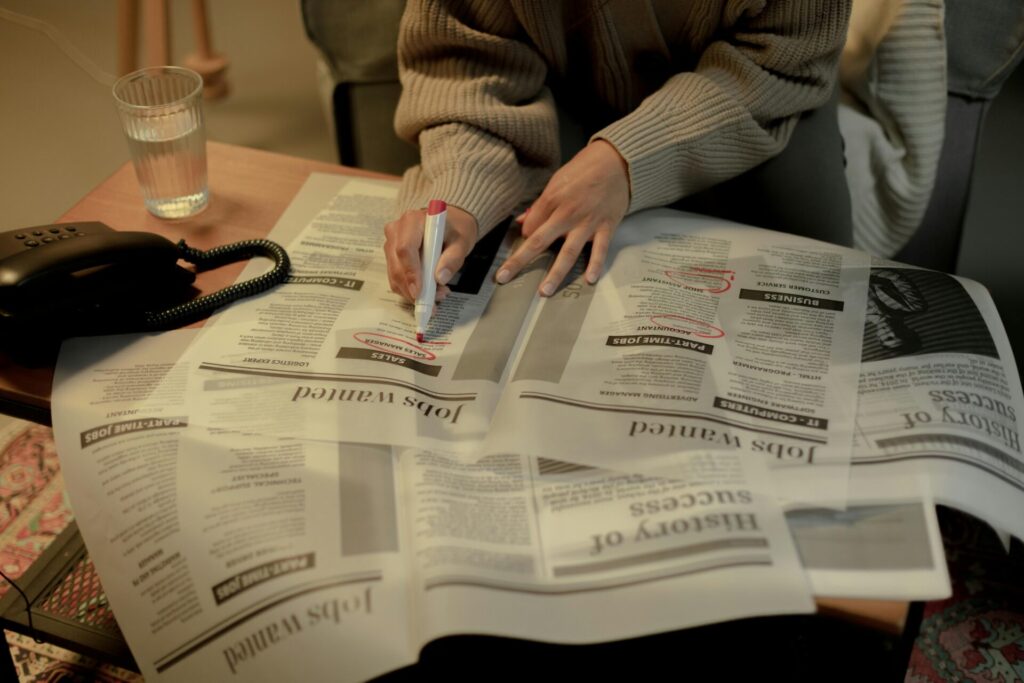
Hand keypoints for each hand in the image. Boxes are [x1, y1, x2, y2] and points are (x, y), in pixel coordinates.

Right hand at [383, 204, 477, 302]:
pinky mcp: (392, 256)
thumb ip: (453, 259)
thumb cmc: (455, 229)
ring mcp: (391, 243)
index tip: (419, 292)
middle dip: (413, 288)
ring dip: (413, 292)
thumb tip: (440, 278)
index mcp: (412, 221)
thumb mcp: (462, 242)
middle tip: (434, 301)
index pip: (405, 249)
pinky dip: (410, 289)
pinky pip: (396, 277)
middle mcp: (396, 231)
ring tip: (438, 294)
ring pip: (395, 275)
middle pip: (397, 265)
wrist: (448, 223)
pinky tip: (429, 290)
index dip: (411, 272)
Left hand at [496, 139, 628, 295]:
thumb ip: (540, 205)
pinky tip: (589, 280)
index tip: (525, 242)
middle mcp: (567, 214)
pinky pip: (600, 250)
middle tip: (504, 277)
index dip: (525, 237)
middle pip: (539, 242)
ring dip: (556, 273)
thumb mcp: (557, 181)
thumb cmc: (584, 170)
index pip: (530, 227)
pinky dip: (595, 265)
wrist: (616, 162)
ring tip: (545, 291)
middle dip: (519, 261)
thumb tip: (522, 222)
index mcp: (552, 201)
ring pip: (568, 252)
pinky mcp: (606, 227)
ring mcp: (587, 223)